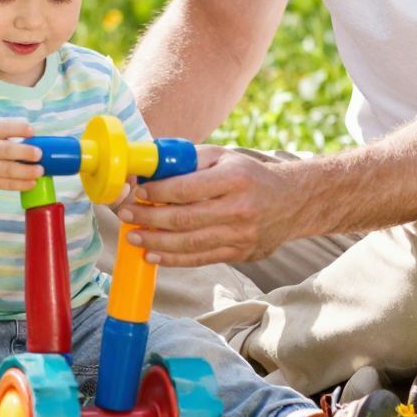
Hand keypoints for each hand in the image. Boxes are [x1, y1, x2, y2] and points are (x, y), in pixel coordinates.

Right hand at [0, 120, 42, 194]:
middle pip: (6, 150)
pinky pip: (6, 184)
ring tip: (40, 171)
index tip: (32, 131)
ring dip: (26, 171)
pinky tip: (32, 183)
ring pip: (7, 170)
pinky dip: (20, 184)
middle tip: (39, 154)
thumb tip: (36, 139)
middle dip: (24, 152)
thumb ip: (7, 136)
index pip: (3, 128)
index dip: (18, 129)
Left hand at [117, 147, 297, 265]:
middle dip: (149, 218)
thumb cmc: (250, 175)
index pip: (187, 189)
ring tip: (133, 236)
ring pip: (190, 243)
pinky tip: (153, 254)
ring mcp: (240, 236)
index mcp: (234, 179)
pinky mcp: (240, 254)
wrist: (292, 202)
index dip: (157, 192)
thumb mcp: (224, 156)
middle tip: (125, 215)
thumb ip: (189, 160)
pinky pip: (200, 259)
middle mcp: (239, 209)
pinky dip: (173, 259)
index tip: (136, 192)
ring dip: (156, 241)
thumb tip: (149, 166)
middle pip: (184, 219)